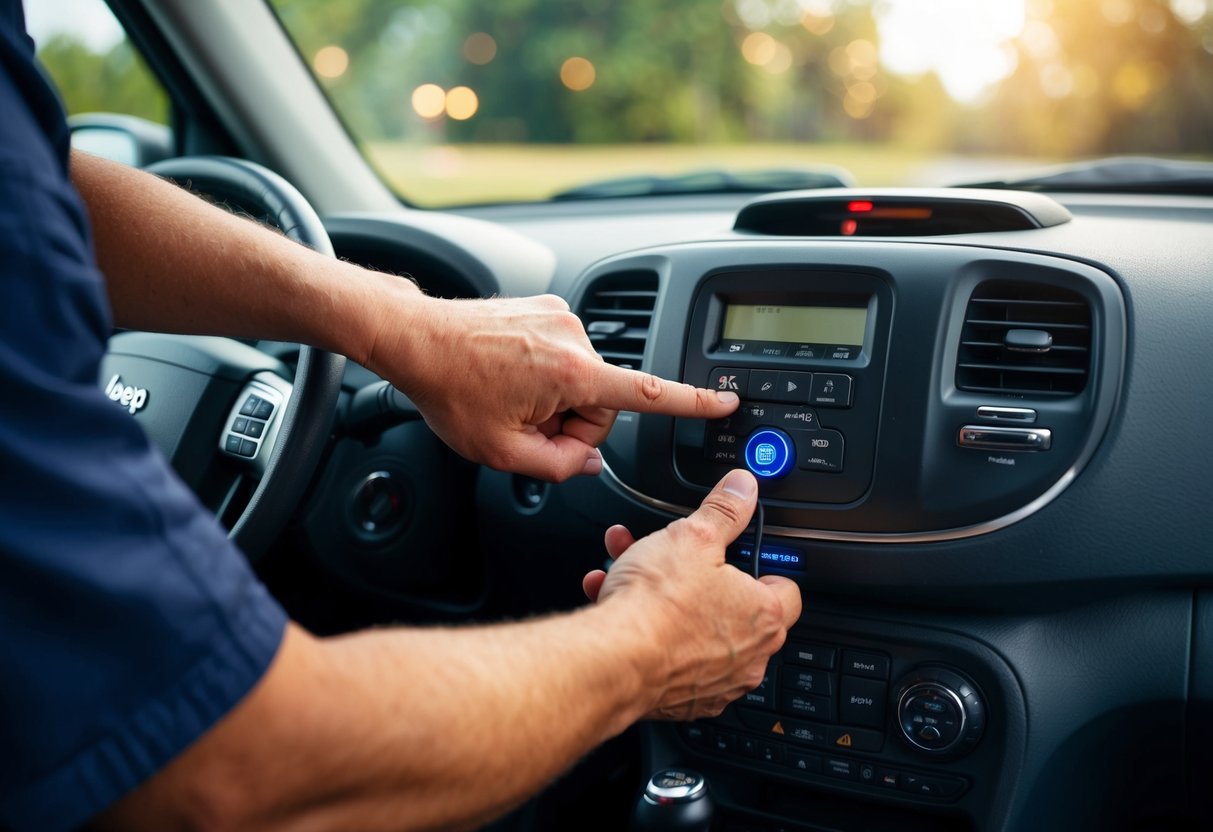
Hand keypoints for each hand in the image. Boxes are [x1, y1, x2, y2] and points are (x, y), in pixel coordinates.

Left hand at [366, 292, 738, 480]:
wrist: (416, 338)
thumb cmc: (450, 390)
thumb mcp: (501, 452)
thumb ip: (557, 466)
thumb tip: (588, 462)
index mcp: (571, 372)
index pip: (648, 392)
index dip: (692, 402)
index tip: (726, 400)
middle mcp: (574, 336)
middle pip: (602, 400)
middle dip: (572, 423)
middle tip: (527, 430)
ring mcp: (559, 316)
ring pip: (581, 379)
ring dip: (555, 398)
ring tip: (509, 400)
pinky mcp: (546, 307)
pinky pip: (562, 354)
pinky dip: (543, 373)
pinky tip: (508, 377)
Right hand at [583, 470, 802, 720]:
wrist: (614, 660)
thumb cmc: (658, 605)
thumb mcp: (693, 535)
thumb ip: (723, 509)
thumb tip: (743, 487)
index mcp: (763, 616)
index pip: (785, 589)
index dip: (760, 567)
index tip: (738, 556)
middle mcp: (746, 657)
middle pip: (729, 606)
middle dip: (694, 576)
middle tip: (670, 557)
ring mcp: (713, 684)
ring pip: (691, 628)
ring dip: (661, 597)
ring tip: (629, 568)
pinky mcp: (678, 700)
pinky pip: (665, 656)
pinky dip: (643, 630)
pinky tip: (612, 600)